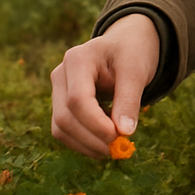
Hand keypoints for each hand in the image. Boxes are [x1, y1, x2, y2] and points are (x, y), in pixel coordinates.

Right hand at [50, 13, 158, 157]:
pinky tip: (103, 141)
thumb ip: (129, 99)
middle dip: (91, 138)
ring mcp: (57, 90)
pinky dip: (83, 142)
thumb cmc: (132, 53)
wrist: (125, 44)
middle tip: (117, 150)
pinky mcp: (60, 104)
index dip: (96, 124)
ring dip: (86, 145)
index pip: (78, 99)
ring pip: (60, 128)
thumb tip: (124, 133)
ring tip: (113, 148)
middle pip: (65, 117)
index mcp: (77, 59)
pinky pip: (64, 130)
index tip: (118, 137)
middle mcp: (60, 74)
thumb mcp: (136, 70)